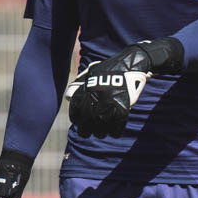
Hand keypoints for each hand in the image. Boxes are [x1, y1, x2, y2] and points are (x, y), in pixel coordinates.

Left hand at [64, 38, 182, 136]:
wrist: (129, 64)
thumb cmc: (109, 69)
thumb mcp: (91, 73)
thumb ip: (79, 86)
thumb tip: (68, 98)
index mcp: (83, 93)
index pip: (75, 116)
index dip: (78, 120)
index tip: (82, 120)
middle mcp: (93, 103)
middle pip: (84, 129)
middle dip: (86, 131)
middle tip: (90, 130)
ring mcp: (107, 108)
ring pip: (100, 132)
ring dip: (102, 132)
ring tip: (104, 128)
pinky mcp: (121, 112)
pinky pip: (115, 131)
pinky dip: (115, 131)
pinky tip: (114, 128)